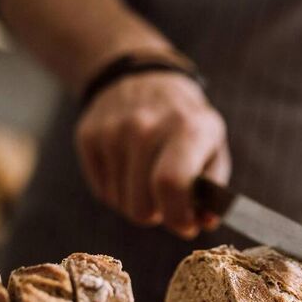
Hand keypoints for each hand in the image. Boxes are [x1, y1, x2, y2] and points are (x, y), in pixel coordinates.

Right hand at [75, 72, 229, 237]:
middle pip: (142, 207)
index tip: (185, 223)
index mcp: (186, 128)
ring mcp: (112, 131)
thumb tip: (204, 223)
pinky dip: (118, 189)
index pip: (171, 185)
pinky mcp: (88, 136)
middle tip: (166, 197)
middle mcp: (145, 126)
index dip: (178, 216)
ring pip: (121, 204)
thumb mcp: (213, 145)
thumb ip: (213, 189)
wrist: (144, 78)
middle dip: (157, 214)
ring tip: (147, 175)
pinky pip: (102, 192)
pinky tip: (128, 166)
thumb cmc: (186, 123)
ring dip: (137, 201)